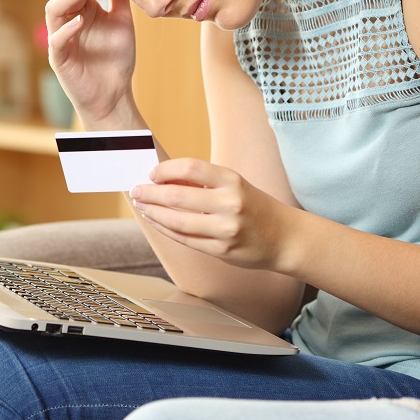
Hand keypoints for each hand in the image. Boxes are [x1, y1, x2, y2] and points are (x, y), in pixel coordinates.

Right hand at [45, 0, 138, 125]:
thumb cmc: (115, 59)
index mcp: (81, 10)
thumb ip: (120, 0)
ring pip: (54, 11)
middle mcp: (68, 20)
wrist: (114, 93)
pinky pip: (57, 41)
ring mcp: (61, 38)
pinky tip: (80, 21)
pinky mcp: (60, 59)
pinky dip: (67, 30)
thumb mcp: (123, 23)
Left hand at [130, 158, 291, 270]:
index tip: (152, 173)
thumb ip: (202, 183)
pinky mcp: (222, 250)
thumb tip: (162, 179)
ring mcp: (226, 230)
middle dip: (151, 193)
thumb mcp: (234, 185)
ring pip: (178, 221)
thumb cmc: (254, 206)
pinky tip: (156, 222)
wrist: (284, 237)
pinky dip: (166, 229)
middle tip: (136, 191)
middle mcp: (230, 204)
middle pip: (178, 196)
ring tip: (142, 206)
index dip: (165, 170)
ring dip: (154, 213)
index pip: (190, 168)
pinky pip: (185, 239)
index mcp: (233, 181)